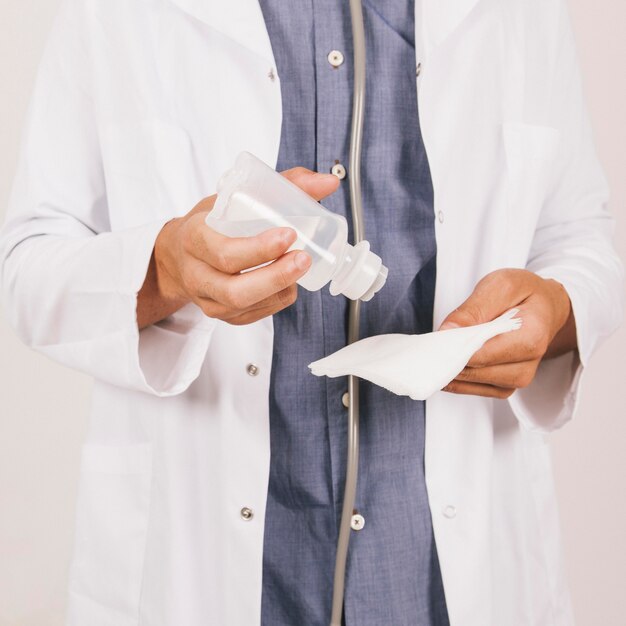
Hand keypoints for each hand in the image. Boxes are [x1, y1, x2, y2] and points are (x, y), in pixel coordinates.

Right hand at [137, 167, 339, 328]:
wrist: (179, 254)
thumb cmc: (210, 223)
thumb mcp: (234, 196)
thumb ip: (283, 185)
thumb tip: (327, 182)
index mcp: (194, 238)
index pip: (225, 253)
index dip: (259, 249)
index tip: (289, 235)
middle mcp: (196, 274)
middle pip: (234, 290)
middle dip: (275, 277)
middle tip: (303, 259)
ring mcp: (208, 299)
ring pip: (244, 306)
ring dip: (278, 289)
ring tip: (299, 269)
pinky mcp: (221, 315)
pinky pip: (253, 315)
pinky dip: (276, 300)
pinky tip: (288, 284)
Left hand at [438, 268, 576, 398]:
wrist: (545, 308)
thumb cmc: (524, 294)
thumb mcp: (501, 286)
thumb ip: (473, 309)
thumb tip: (447, 331)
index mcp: (531, 338)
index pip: (482, 353)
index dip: (454, 348)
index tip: (435, 340)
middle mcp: (527, 366)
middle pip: (474, 370)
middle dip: (449, 357)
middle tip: (433, 343)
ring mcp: (516, 380)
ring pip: (469, 382)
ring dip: (450, 368)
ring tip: (441, 348)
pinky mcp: (505, 387)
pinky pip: (471, 388)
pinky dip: (455, 377)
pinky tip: (449, 361)